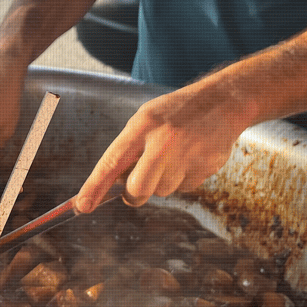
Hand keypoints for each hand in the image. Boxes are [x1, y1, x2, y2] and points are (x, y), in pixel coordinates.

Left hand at [73, 82, 250, 212]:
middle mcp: (164, 141)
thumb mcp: (146, 119)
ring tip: (174, 156)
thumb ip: (129, 149)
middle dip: (134, 194)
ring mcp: (187, 156)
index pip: (111, 162)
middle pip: (138, 190)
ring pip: (162, 191)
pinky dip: (183, 178)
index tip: (83, 206)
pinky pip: (185, 188)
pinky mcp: (206, 167)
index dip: (94, 187)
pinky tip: (190, 157)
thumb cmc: (176, 112)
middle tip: (137, 185)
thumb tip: (111, 184)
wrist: (224, 101)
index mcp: (143, 126)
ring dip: (163, 182)